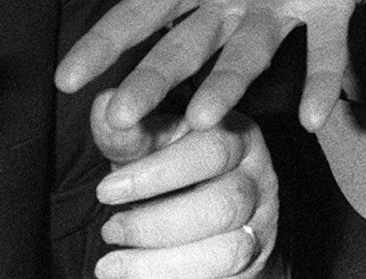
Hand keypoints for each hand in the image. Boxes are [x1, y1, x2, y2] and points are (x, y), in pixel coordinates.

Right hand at [55, 0, 365, 134]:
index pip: (142, 14)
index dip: (105, 43)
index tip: (65, 79)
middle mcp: (235, 7)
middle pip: (186, 46)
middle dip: (154, 79)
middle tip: (118, 118)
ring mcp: (282, 11)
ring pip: (247, 52)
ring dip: (226, 84)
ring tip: (203, 118)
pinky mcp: (329, 6)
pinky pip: (323, 45)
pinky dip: (320, 78)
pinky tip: (317, 117)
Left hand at [89, 101, 276, 278]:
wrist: (208, 216)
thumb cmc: (172, 174)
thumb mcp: (147, 150)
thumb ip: (125, 134)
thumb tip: (105, 104)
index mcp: (234, 133)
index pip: (210, 147)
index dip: (158, 172)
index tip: (106, 190)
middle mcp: (256, 173)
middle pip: (226, 201)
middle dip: (158, 221)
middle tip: (110, 229)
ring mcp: (260, 217)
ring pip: (227, 247)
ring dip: (159, 258)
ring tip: (111, 263)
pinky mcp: (253, 253)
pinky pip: (221, 273)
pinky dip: (169, 277)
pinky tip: (131, 275)